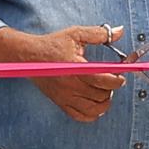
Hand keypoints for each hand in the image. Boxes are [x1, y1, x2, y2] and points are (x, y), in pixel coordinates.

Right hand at [0, 24, 124, 121]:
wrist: (28, 56)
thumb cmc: (51, 45)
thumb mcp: (76, 34)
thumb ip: (99, 34)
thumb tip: (119, 31)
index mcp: (76, 68)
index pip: (104, 80)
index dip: (117, 79)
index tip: (120, 75)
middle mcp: (71, 85)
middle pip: (101, 95)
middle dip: (111, 88)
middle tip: (111, 79)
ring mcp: (65, 96)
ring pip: (94, 109)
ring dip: (104, 102)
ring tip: (104, 91)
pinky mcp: (61, 103)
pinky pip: (81, 117)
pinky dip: (92, 114)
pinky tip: (95, 104)